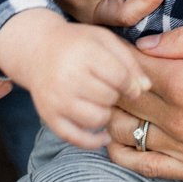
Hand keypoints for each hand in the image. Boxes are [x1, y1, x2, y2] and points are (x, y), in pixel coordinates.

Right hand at [0, 9, 149, 149]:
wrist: (37, 50)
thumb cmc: (78, 44)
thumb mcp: (104, 40)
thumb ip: (128, 61)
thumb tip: (145, 88)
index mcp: (83, 53)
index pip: (119, 77)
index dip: (131, 83)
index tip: (130, 83)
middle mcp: (67, 77)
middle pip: (109, 98)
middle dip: (115, 94)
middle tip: (108, 87)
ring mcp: (56, 100)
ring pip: (97, 119)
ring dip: (106, 113)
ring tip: (101, 102)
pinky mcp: (49, 117)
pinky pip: (77, 139)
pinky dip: (94, 141)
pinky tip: (104, 134)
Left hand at [105, 21, 182, 181]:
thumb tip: (146, 43)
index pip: (127, 65)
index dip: (114, 50)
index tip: (114, 41)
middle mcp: (179, 121)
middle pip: (118, 99)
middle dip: (109, 79)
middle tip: (111, 65)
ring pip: (122, 133)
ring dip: (113, 112)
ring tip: (118, 95)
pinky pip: (141, 166)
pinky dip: (123, 149)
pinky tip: (125, 132)